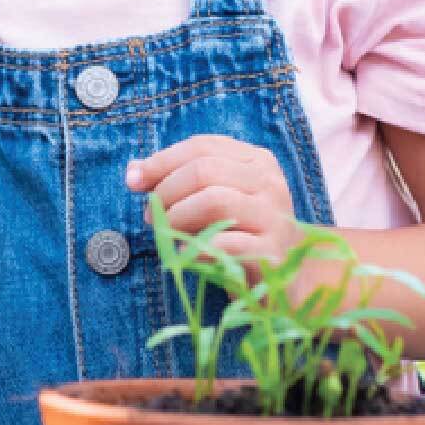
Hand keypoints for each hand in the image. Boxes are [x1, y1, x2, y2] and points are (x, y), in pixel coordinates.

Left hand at [124, 134, 298, 267]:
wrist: (290, 278)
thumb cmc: (243, 233)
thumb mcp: (214, 199)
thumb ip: (179, 180)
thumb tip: (134, 170)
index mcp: (256, 161)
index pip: (202, 146)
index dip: (162, 161)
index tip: (133, 180)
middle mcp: (269, 182)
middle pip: (205, 170)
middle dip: (167, 190)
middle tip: (150, 214)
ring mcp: (274, 216)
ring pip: (215, 201)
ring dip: (178, 217)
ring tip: (166, 232)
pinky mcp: (271, 252)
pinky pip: (226, 243)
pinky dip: (196, 248)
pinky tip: (187, 254)